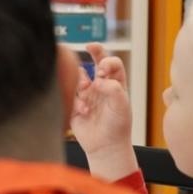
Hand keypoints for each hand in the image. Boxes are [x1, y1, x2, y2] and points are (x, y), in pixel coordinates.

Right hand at [69, 43, 137, 180]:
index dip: (107, 61)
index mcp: (116, 84)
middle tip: (90, 47)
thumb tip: (97, 79)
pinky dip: (76, 100)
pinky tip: (84, 111)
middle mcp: (101, 85)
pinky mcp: (75, 104)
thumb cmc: (117, 127)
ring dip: (81, 80)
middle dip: (95, 51)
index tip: (103, 69)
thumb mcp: (122, 106)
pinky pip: (70, 94)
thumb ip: (113, 88)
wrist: (105, 147)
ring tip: (85, 89)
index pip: (113, 63)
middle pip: (97, 60)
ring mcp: (87, 93)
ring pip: (80, 75)